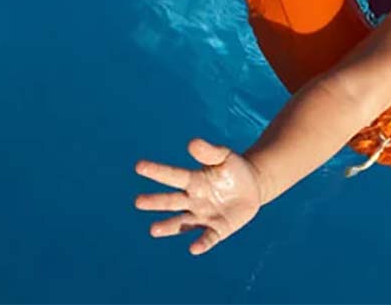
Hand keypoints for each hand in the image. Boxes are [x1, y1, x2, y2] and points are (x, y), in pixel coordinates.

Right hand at [134, 138, 262, 255]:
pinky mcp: (218, 229)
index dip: (157, 171)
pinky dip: (202, 243)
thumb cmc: (233, 169)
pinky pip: (208, 237)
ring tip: (153, 229)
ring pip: (183, 222)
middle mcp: (193, 200)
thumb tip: (192, 143)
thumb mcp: (224, 157)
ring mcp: (203, 216)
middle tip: (138, 201)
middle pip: (172, 201)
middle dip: (156, 201)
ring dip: (169, 227)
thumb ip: (209, 152)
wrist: (252, 187)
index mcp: (193, 181)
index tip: (139, 166)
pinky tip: (194, 248)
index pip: (173, 176)